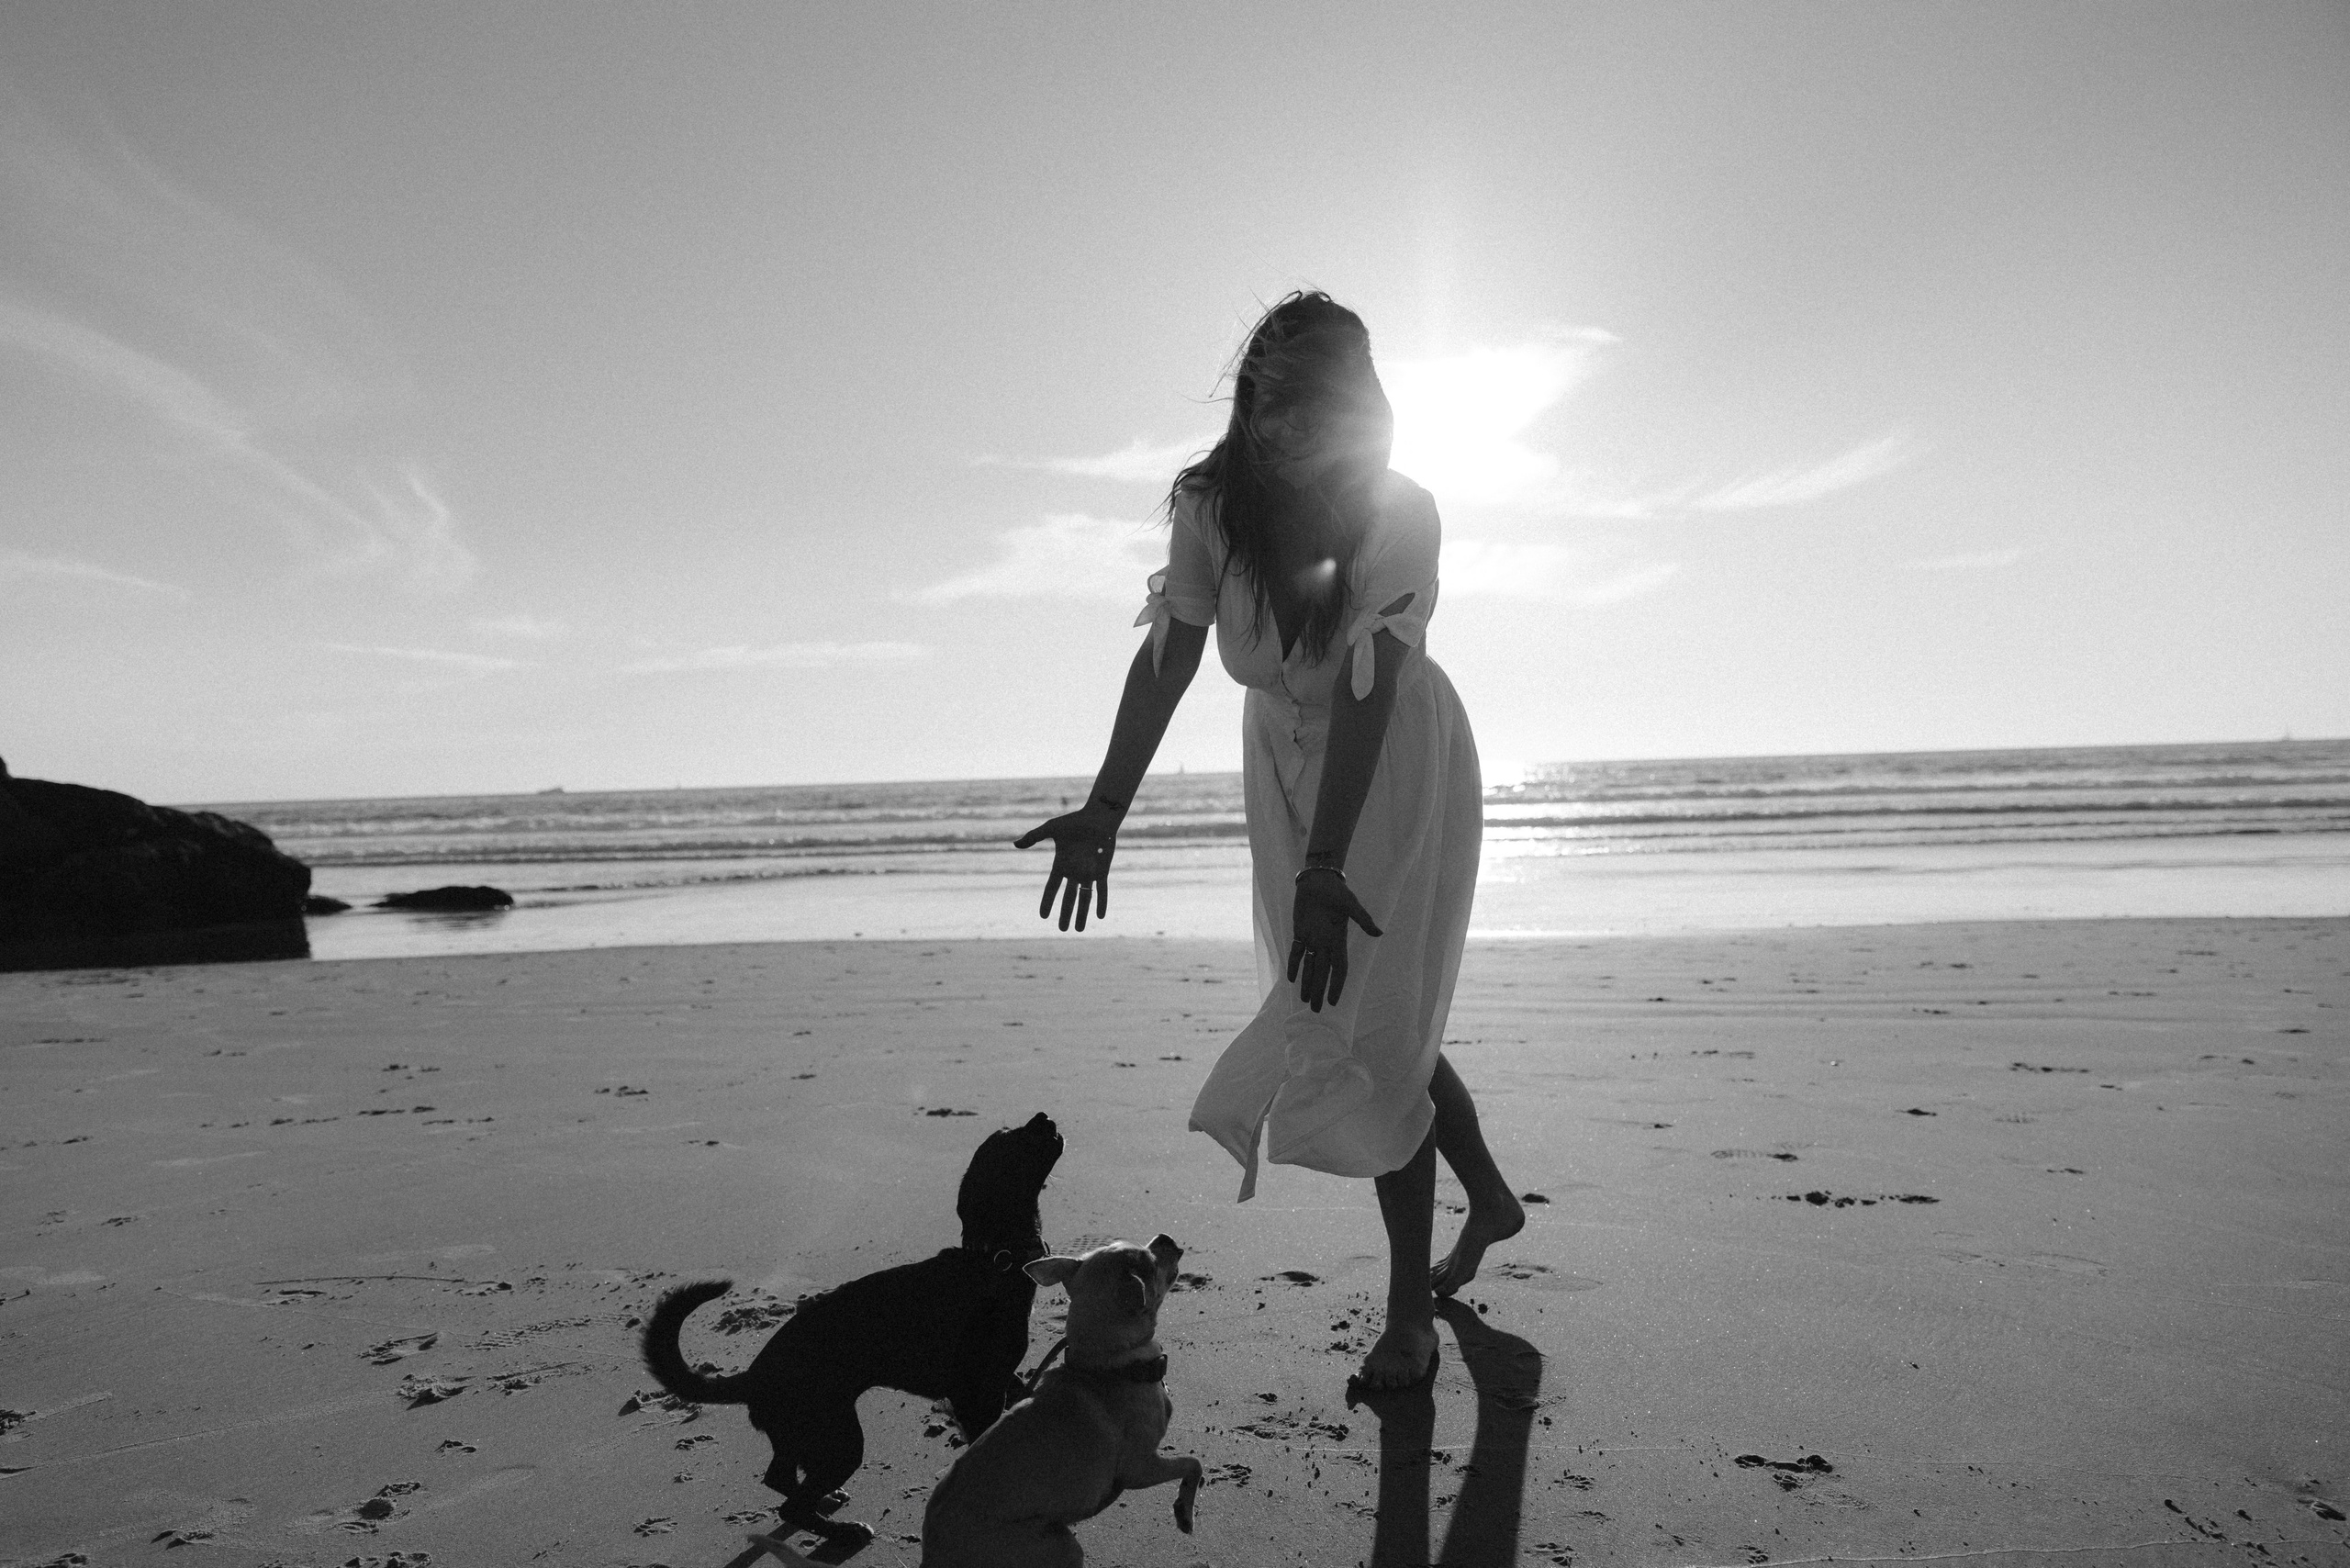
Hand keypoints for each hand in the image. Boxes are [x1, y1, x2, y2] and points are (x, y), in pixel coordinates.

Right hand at [1012, 801, 1121, 930]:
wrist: (1098, 817)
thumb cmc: (1074, 821)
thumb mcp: (1051, 828)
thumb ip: (1034, 837)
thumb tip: (1015, 844)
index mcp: (1061, 864)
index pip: (1052, 888)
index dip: (1047, 901)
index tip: (1042, 916)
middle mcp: (1074, 872)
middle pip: (1068, 898)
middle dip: (1066, 914)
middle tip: (1063, 930)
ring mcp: (1089, 872)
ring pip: (1085, 898)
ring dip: (1082, 914)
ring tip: (1079, 930)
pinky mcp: (1102, 871)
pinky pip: (1101, 890)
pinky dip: (1101, 902)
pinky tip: (1100, 916)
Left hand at [1286, 867, 1381, 1011]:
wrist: (1319, 880)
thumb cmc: (1337, 891)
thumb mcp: (1351, 904)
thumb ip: (1362, 919)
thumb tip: (1379, 932)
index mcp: (1339, 940)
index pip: (1339, 969)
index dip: (1337, 986)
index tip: (1333, 1002)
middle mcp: (1326, 943)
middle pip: (1322, 973)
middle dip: (1319, 991)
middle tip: (1316, 1010)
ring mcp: (1313, 939)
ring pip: (1309, 966)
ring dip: (1307, 983)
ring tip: (1304, 1000)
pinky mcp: (1300, 932)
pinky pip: (1297, 952)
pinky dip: (1294, 964)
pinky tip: (1292, 978)